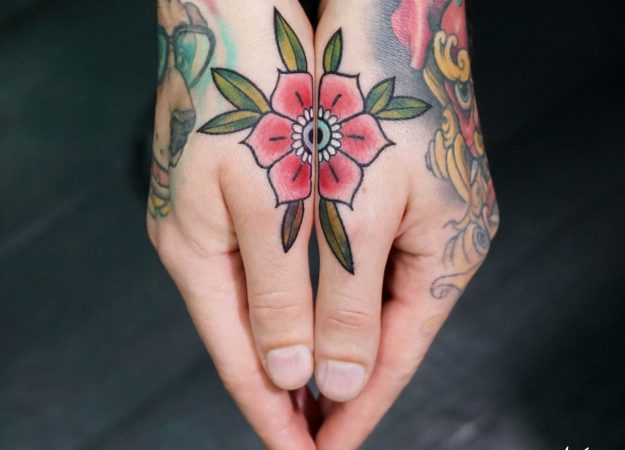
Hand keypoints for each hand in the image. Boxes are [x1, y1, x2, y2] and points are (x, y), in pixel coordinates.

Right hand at [147, 1, 318, 447]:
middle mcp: (196, 248)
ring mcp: (208, 225)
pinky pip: (261, 273)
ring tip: (325, 393)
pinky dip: (290, 305)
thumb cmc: (253, 97)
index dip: (276, 417)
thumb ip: (283, 291)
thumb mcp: (273, 201)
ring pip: (257, 310)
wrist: (233, 20)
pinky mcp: (226, 201)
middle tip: (323, 437)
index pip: (243, 362)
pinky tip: (310, 316)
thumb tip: (295, 373)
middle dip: (287, 395)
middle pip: (246, 343)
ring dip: (291, 350)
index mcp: (200, 254)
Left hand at [311, 1, 497, 447]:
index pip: (393, 359)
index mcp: (444, 256)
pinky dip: (339, 299)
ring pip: (376, 306)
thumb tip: (338, 381)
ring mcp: (429, 222)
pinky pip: (370, 269)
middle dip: (344, 385)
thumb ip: (345, 301)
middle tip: (302, 428)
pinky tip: (316, 313)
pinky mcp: (404, 199)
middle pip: (388, 338)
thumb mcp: (354, 210)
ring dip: (338, 343)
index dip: (356, 412)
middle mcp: (445, 245)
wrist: (384, 19)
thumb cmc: (370, 103)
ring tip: (300, 385)